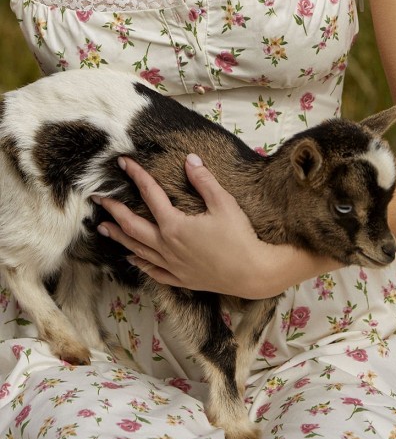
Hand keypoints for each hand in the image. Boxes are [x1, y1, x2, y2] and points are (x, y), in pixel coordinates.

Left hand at [94, 155, 293, 297]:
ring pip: (137, 249)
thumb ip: (204, 181)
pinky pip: (152, 271)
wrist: (252, 273)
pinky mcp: (180, 278)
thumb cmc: (240, 237)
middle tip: (98, 199)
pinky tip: (131, 258)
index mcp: (175, 225)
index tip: (124, 163)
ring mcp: (171, 265)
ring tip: (103, 228)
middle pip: (132, 226)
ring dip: (118, 237)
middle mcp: (167, 246)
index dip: (137, 176)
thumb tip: (190, 160)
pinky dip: (139, 262)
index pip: (150, 195)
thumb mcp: (224, 204)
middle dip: (113, 210)